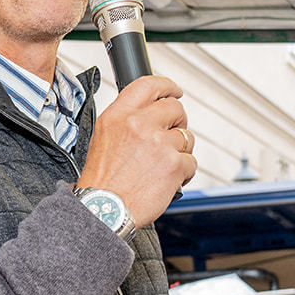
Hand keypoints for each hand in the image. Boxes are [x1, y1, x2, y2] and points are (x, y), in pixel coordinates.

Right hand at [76, 75, 195, 225]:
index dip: (167, 87)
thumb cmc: (102, 181)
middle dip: (178, 123)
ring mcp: (159, 144)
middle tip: (170, 138)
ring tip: (163, 166)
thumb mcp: (103, 138)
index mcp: (119, 116)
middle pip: (175, 108)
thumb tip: (149, 111)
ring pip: (187, 137)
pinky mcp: (174, 164)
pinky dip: (184, 173)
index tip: (175, 92)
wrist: (104, 210)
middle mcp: (139, 125)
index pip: (149, 85)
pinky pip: (191, 161)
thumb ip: (126, 119)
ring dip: (180, 151)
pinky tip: (168, 180)